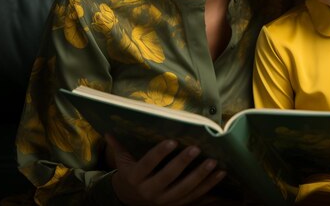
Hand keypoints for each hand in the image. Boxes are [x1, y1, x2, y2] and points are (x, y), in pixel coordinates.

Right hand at [106, 134, 226, 205]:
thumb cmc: (130, 174)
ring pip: (185, 190)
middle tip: (196, 149)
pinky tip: (220, 174)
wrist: (130, 201)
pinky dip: (209, 186)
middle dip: (183, 163)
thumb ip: (119, 147)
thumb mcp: (123, 162)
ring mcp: (165, 201)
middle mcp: (150, 192)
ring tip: (214, 162)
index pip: (148, 164)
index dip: (159, 154)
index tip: (172, 141)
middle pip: (168, 178)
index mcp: (136, 178)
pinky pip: (195, 197)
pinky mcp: (177, 205)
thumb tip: (109, 131)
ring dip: (201, 176)